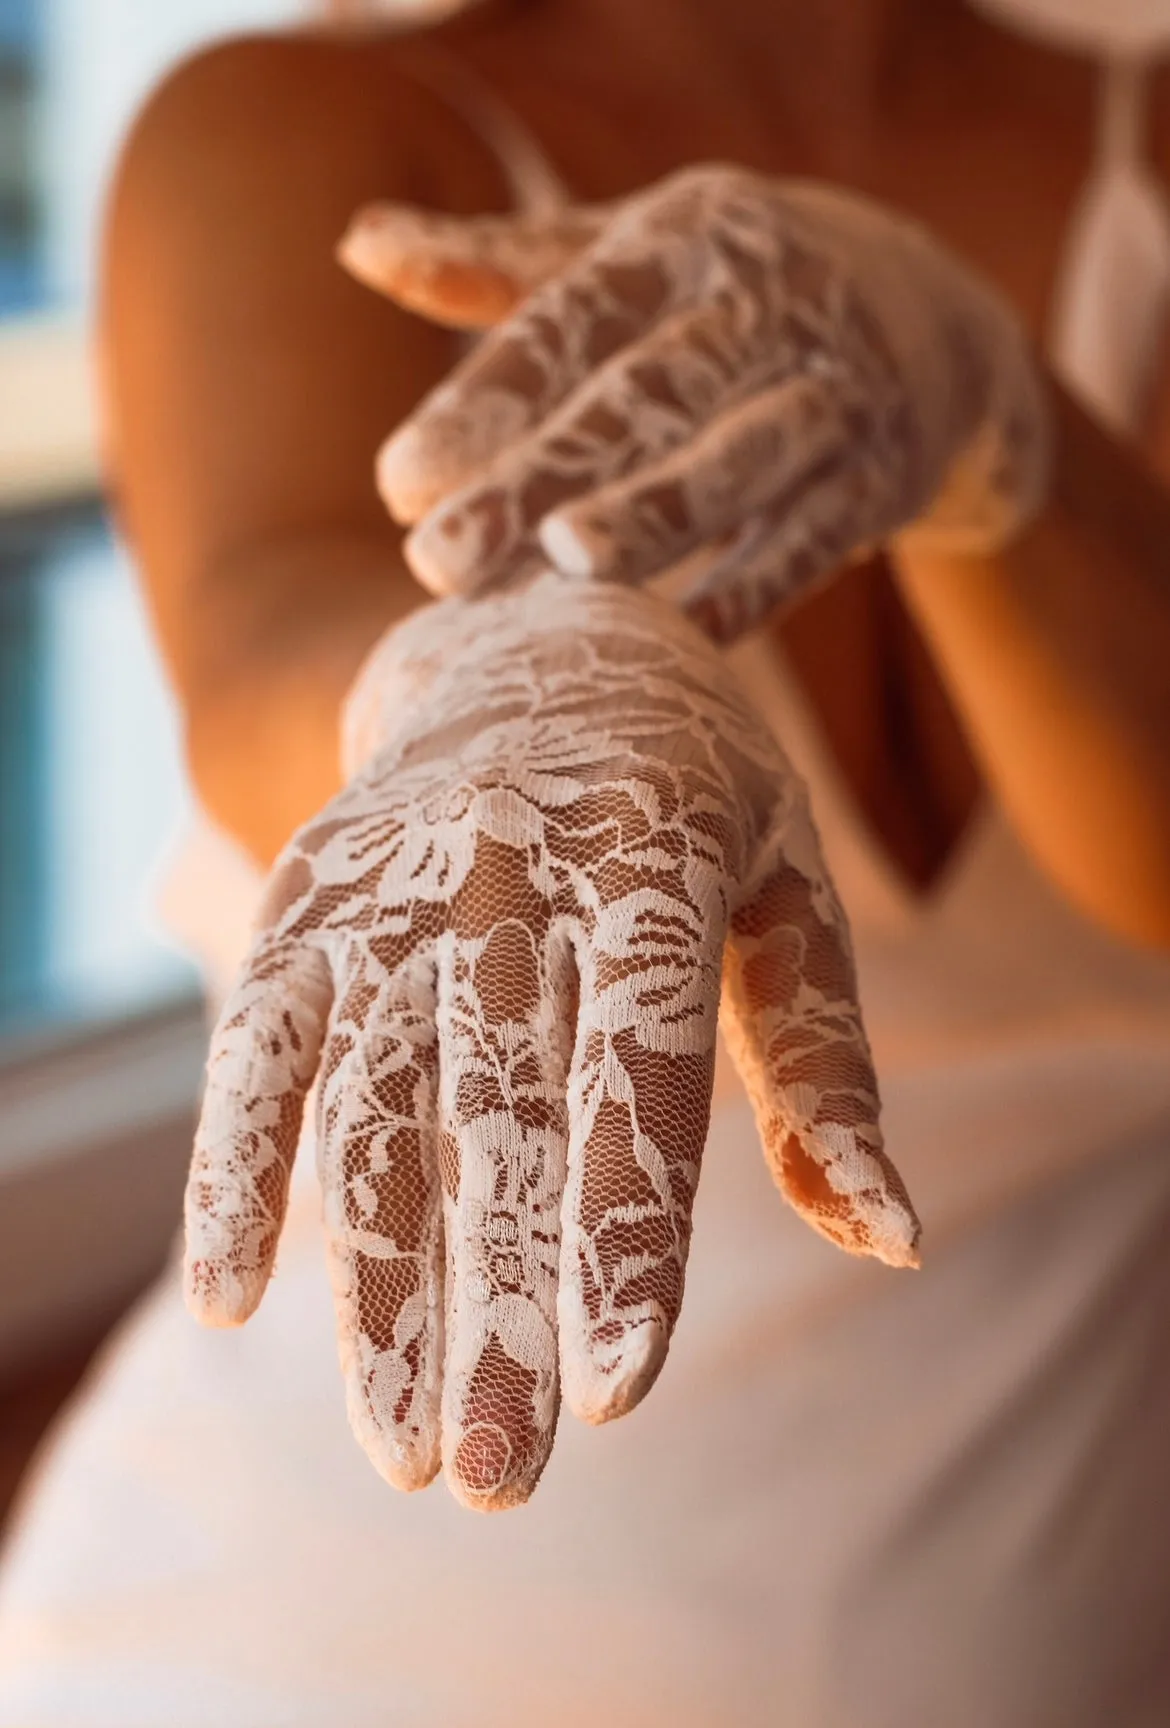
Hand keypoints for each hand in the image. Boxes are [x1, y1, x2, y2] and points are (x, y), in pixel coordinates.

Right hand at [184, 574, 918, 1511]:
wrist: (532, 642)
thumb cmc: (689, 796)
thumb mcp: (789, 893)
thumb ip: (826, 1064)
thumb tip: (893, 1243)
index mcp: (654, 858)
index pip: (641, 1065)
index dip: (626, 1228)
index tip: (614, 1395)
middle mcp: (511, 866)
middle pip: (497, 1115)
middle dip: (496, 1307)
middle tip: (498, 1485)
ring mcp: (392, 883)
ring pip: (370, 1104)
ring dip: (375, 1284)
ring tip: (399, 1451)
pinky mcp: (304, 900)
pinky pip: (253, 1039)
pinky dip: (234, 1161)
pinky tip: (229, 1297)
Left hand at [338, 163, 1048, 639]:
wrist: (934, 323)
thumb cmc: (728, 294)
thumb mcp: (628, 255)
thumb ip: (499, 270)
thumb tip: (357, 248)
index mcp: (686, 236)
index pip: (573, 319)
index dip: (487, 401)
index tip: (400, 485)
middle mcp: (771, 302)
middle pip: (648, 394)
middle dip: (542, 477)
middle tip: (439, 563)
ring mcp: (839, 391)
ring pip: (746, 458)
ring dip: (661, 514)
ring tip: (569, 568)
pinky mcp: (884, 478)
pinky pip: (813, 540)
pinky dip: (752, 586)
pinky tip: (682, 639)